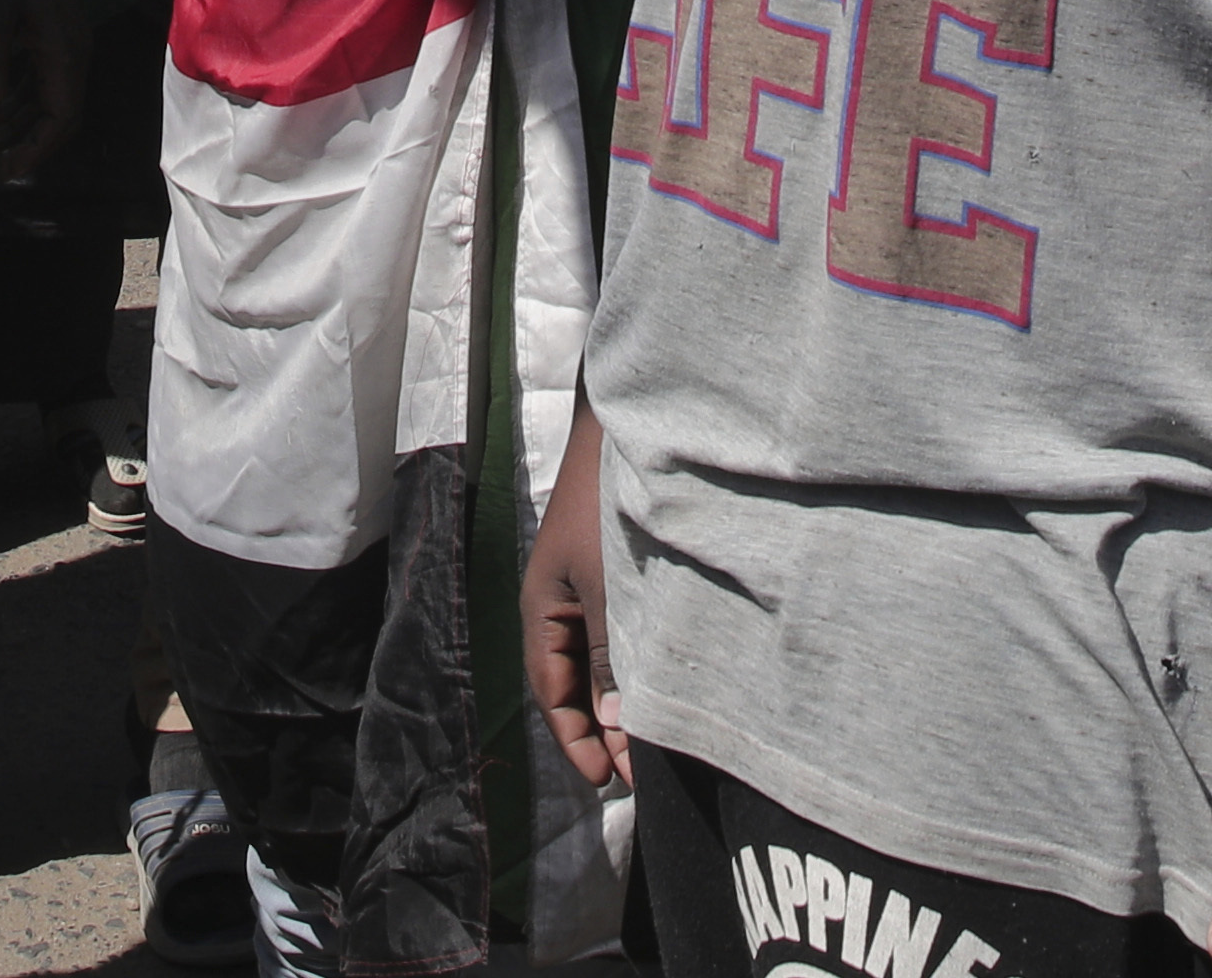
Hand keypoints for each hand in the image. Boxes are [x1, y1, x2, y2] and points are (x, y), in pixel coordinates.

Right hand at [521, 409, 629, 793]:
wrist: (632, 430)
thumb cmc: (610, 505)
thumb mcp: (608, 589)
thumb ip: (611, 657)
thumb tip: (618, 728)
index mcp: (543, 608)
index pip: (552, 691)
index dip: (576, 739)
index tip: (605, 781)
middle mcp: (564, 603)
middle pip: (578, 682)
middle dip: (605, 729)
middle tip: (640, 773)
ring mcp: (594, 587)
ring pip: (605, 659)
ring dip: (627, 699)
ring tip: (656, 741)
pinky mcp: (624, 572)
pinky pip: (627, 632)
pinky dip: (641, 664)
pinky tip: (668, 680)